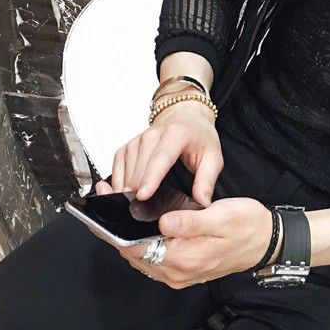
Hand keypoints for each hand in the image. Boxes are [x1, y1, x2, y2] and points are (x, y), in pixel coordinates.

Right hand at [105, 100, 222, 207]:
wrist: (186, 117)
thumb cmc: (199, 136)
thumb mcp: (213, 157)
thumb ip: (207, 181)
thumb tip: (202, 202)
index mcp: (175, 135)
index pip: (160, 159)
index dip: (150, 179)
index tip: (143, 196)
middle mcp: (151, 136)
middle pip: (139, 171)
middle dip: (139, 194)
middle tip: (147, 213)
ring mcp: (136, 141)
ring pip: (126, 174)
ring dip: (130, 192)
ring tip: (141, 206)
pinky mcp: (126, 148)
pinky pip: (116, 171)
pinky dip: (121, 185)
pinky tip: (130, 193)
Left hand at [106, 184, 274, 288]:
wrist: (266, 241)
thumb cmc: (247, 227)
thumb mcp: (221, 217)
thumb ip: (190, 221)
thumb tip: (163, 221)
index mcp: (183, 259)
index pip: (136, 249)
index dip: (115, 230)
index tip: (102, 210)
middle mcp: (177, 272)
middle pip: (133, 254)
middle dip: (116, 231)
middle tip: (106, 201)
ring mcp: (179, 273)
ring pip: (141, 256)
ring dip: (127, 236)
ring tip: (117, 210)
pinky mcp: (183, 269)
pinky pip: (153, 257)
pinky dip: (141, 242)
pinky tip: (138, 225)